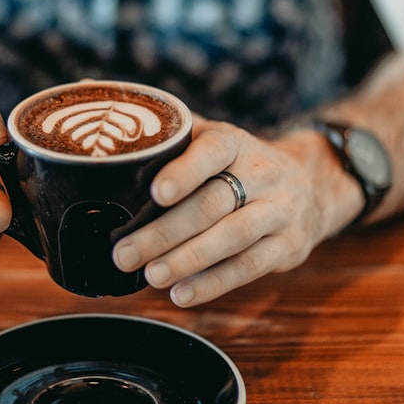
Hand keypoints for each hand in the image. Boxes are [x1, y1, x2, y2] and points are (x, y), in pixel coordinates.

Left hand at [113, 117, 330, 306]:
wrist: (309, 185)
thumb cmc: (237, 163)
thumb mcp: (211, 138)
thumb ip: (166, 135)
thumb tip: (94, 110)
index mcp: (234, 142)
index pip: (212, 152)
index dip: (184, 172)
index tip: (155, 193)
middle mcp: (261, 173)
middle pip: (212, 204)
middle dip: (166, 232)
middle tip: (124, 253)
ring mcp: (279, 211)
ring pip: (232, 237)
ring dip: (188, 260)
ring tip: (151, 275)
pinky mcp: (287, 246)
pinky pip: (249, 267)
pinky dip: (213, 283)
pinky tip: (181, 293)